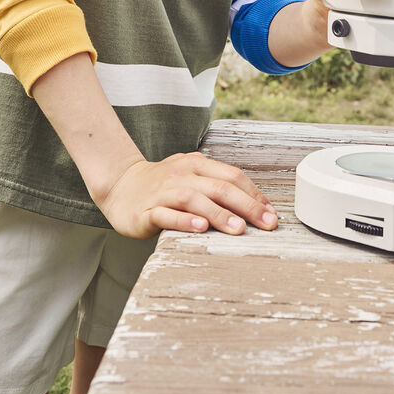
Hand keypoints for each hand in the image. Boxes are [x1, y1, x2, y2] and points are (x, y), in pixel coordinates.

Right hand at [98, 152, 278, 239]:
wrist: (121, 185)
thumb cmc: (164, 185)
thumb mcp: (191, 176)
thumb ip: (217, 185)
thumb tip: (256, 204)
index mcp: (196, 164)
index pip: (232, 176)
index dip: (254, 195)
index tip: (271, 213)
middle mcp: (182, 175)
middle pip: (219, 187)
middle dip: (247, 206)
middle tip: (267, 224)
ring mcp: (164, 192)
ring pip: (195, 200)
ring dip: (219, 214)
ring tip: (238, 229)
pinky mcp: (147, 211)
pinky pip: (167, 215)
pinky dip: (185, 221)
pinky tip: (200, 228)